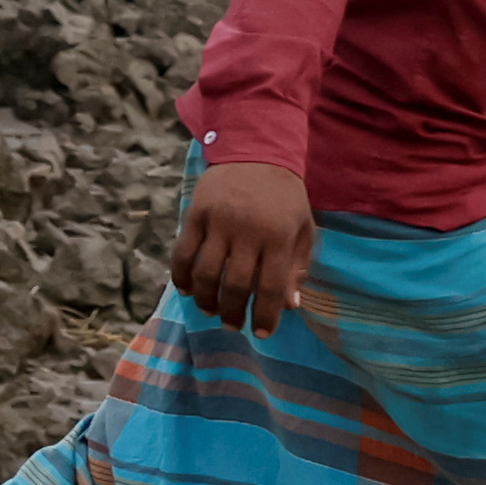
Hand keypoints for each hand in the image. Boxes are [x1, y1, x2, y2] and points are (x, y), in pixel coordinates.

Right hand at [173, 156, 320, 331]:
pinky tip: (187, 289)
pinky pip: (183, 253)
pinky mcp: (196, 215)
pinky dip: (182, 275)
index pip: (270, 286)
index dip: (265, 314)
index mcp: (279, 237)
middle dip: (232, 312)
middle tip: (232, 325)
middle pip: (235, 284)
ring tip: (210, 310)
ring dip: (206, 298)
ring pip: (206, 273)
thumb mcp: (303, 227)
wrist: (256, 152)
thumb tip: (289, 304)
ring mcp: (219, 224)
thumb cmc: (284, 196)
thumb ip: (298, 265)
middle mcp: (248, 233)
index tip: (262, 332)